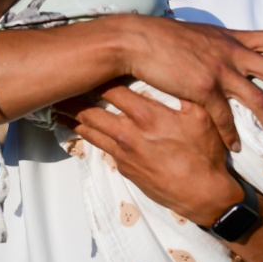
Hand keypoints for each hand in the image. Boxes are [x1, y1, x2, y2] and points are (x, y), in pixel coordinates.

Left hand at [55, 81, 246, 226]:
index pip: (113, 90)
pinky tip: (80, 130)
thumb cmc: (205, 156)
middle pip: (91, 111)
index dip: (98, 76)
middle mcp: (129, 134)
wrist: (203, 195)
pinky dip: (88, 136)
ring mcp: (124, 153)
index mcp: (147, 117)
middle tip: (60, 86)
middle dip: (74, 97)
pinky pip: (101, 148)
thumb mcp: (202, 119)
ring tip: (57, 107)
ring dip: (73, 118)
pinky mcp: (125, 168)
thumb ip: (184, 95)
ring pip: (90, 131)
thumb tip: (174, 76)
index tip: (88, 66)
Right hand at [118, 16, 262, 151]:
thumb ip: (217, 45)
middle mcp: (233, 52)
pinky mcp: (204, 89)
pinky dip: (232, 134)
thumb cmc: (162, 37)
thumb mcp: (199, 35)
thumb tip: (223, 53)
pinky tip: (236, 148)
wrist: (137, 40)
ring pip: (260, 101)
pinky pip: (225, 117)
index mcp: (233, 37)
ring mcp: (220, 70)